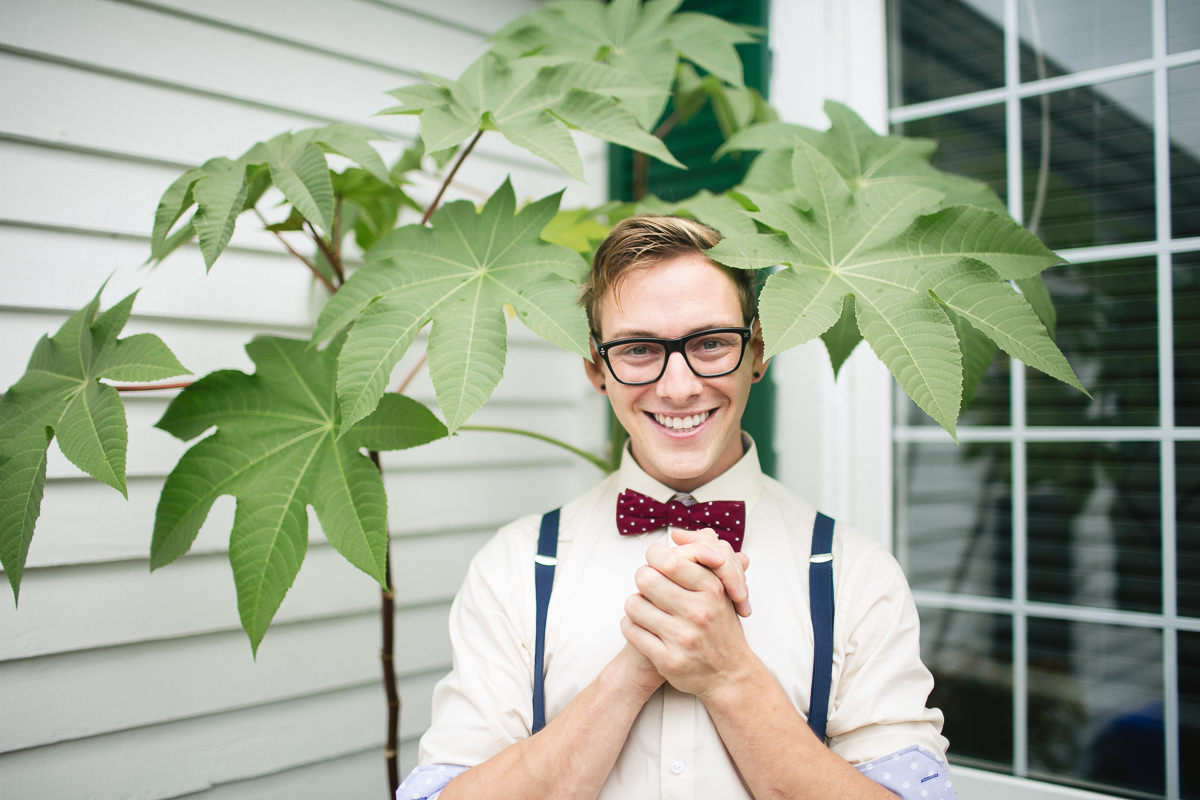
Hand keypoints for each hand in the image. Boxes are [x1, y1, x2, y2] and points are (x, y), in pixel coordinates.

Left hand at [620, 534, 754, 698]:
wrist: (730, 674)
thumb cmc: (721, 626)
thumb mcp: (722, 588)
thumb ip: (704, 557)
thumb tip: (677, 534)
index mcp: (711, 589)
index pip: (668, 559)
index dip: (655, 557)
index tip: (657, 563)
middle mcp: (698, 612)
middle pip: (645, 578)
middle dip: (644, 580)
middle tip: (650, 587)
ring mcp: (682, 638)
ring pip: (633, 604)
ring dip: (635, 605)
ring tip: (646, 609)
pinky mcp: (668, 660)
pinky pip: (631, 631)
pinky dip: (631, 626)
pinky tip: (644, 627)